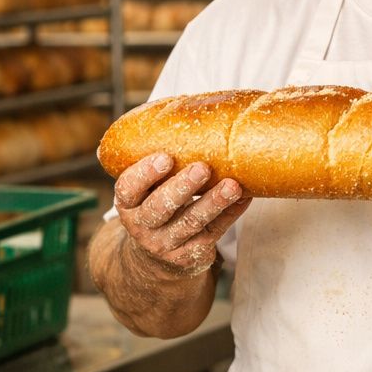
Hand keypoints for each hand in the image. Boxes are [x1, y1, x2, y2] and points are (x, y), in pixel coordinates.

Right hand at [113, 152, 249, 278]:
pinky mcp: (191, 254)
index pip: (128, 189)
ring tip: (232, 185)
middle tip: (202, 168)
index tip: (165, 158)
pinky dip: (231, 213)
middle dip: (182, 187)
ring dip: (214, 202)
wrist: (156, 257)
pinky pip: (214, 231)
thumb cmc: (156, 206)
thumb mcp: (146, 192)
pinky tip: (244, 197)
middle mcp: (142, 226)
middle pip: (160, 208)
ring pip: (191, 221)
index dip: (144, 174)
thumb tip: (189, 115)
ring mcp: (166, 243)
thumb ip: (157, 165)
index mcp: (128, 204)